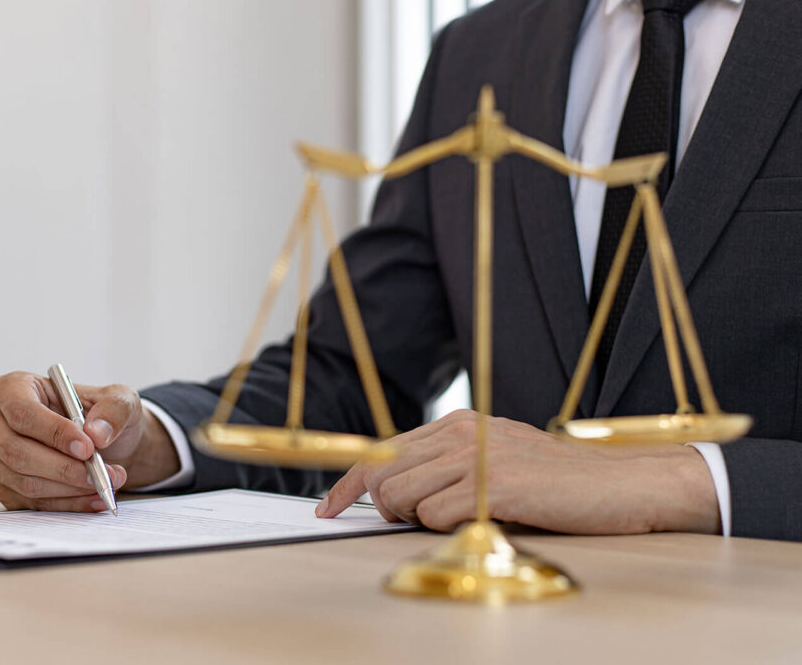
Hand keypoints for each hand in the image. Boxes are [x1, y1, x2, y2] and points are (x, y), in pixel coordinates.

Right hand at [0, 372, 179, 511]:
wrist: (103, 443)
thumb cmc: (102, 414)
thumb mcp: (118, 399)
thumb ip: (113, 409)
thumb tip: (97, 433)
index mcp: (13, 389)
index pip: (23, 412)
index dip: (53, 432)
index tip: (87, 448)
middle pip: (17, 452)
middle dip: (64, 468)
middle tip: (101, 473)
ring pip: (25, 482)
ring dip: (70, 488)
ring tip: (106, 482)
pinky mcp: (6, 488)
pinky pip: (33, 504)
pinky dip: (68, 504)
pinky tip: (95, 498)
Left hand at [316, 410, 719, 534]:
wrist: (625, 483)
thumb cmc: (560, 481)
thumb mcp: (498, 459)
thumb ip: (451, 467)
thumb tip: (399, 495)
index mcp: (460, 423)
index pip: (383, 450)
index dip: (349, 482)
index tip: (327, 506)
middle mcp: (461, 432)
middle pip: (381, 475)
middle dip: (383, 508)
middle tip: (408, 522)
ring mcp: (476, 457)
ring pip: (399, 497)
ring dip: (415, 520)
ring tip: (457, 518)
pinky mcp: (492, 486)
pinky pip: (434, 516)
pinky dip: (446, 529)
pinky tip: (480, 521)